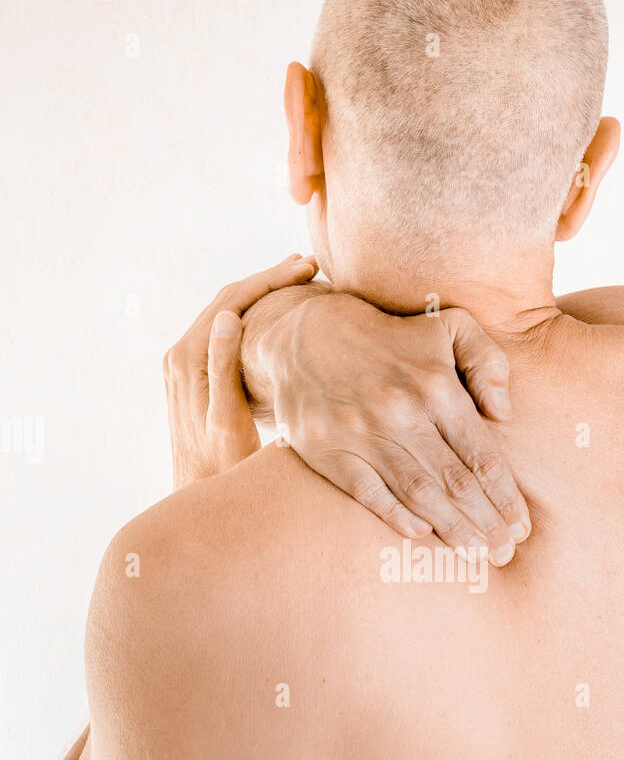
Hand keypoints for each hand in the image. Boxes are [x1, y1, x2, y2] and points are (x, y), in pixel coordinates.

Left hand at [164, 255, 316, 488]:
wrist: (200, 494)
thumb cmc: (220, 466)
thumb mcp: (226, 419)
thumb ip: (222, 366)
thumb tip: (228, 317)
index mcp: (186, 358)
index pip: (231, 300)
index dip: (270, 280)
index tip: (306, 269)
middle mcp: (179, 354)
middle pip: (227, 299)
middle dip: (268, 279)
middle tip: (309, 265)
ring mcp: (184, 363)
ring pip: (226, 313)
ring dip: (260, 294)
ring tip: (297, 280)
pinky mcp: (194, 374)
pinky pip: (223, 332)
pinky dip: (251, 315)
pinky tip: (275, 315)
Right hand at [258, 293, 531, 563]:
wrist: (305, 336)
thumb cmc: (391, 339)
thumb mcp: (449, 326)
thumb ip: (488, 361)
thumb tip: (504, 412)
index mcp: (437, 386)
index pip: (481, 454)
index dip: (505, 496)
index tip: (521, 526)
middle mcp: (402, 412)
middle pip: (455, 481)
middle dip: (486, 522)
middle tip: (504, 552)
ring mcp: (363, 433)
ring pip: (418, 492)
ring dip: (451, 528)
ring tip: (476, 553)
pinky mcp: (329, 450)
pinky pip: (368, 493)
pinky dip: (396, 516)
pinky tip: (422, 534)